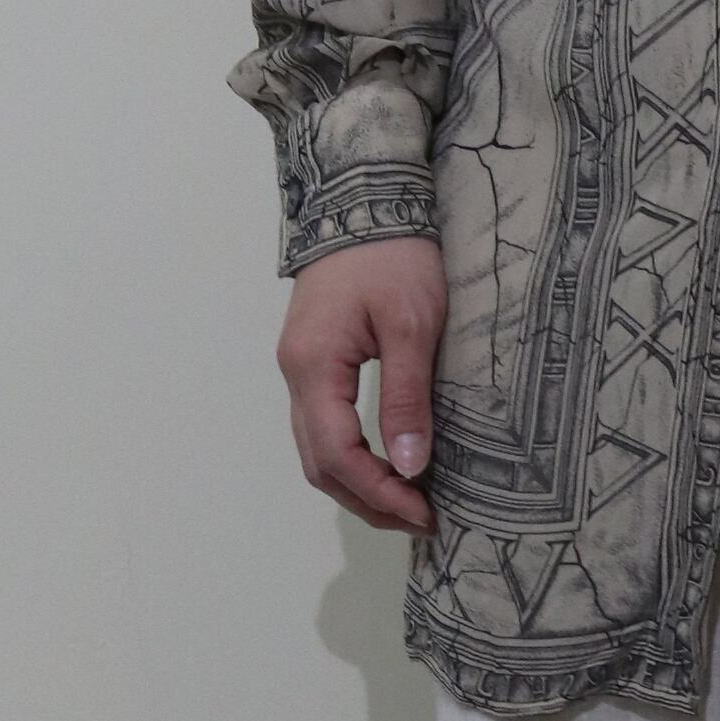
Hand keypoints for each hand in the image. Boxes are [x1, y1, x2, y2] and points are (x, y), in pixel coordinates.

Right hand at [277, 237, 447, 534]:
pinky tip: (390, 468)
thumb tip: (409, 467)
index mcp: (314, 367)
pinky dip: (354, 460)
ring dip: (359, 486)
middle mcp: (295, 375)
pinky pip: (324, 429)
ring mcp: (300, 370)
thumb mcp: (413, 326)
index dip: (380, 493)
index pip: (337, 456)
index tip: (424, 513)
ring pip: (317, 452)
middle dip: (368, 501)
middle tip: (422, 519)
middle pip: (320, 465)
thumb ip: (406, 398)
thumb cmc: (393, 256)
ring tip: (410, 503)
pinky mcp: (314, 364)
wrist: (364, 201)